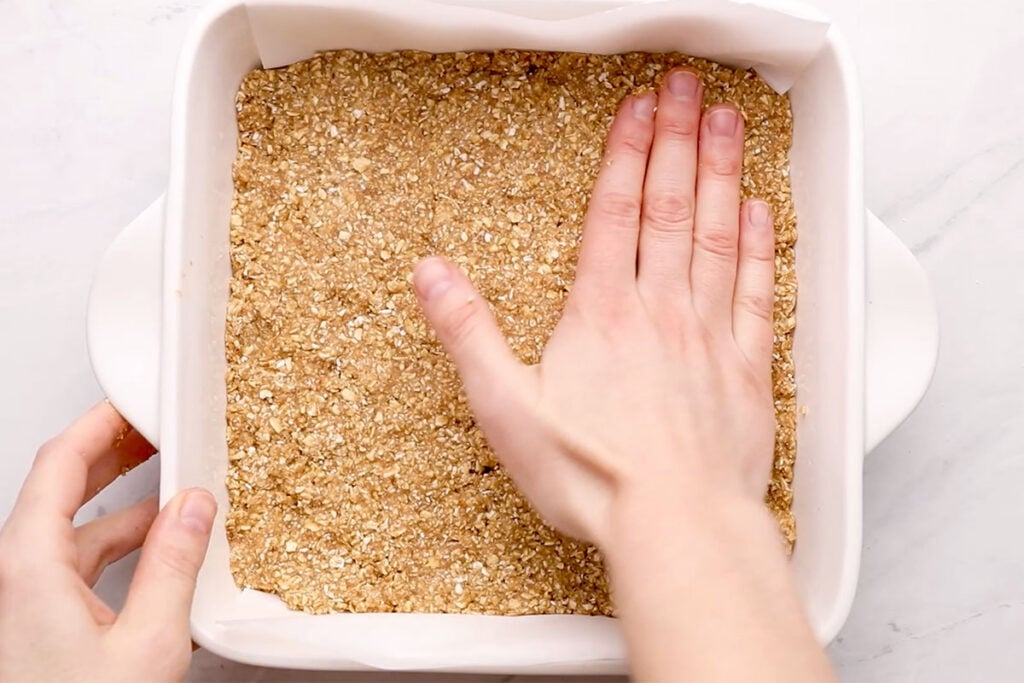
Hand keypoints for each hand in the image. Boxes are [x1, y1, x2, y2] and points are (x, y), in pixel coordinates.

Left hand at [0, 402, 215, 682]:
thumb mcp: (146, 643)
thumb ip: (173, 565)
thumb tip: (195, 506)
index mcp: (29, 565)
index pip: (59, 464)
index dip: (98, 423)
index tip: (133, 399)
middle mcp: (18, 575)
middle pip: (61, 488)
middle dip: (113, 453)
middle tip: (157, 428)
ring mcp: (26, 602)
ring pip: (74, 530)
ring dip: (124, 504)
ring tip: (175, 488)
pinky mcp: (41, 626)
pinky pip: (80, 566)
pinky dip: (121, 547)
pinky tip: (160, 549)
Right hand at [415, 68, 835, 681]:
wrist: (676, 525)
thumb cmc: (593, 476)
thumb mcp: (506, 408)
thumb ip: (469, 333)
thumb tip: (430, 273)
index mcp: (602, 315)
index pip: (615, 213)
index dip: (626, 153)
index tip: (638, 107)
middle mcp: (660, 311)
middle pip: (670, 208)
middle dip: (678, 140)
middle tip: (689, 88)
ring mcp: (709, 336)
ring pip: (716, 235)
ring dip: (722, 173)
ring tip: (728, 122)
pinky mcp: (746, 370)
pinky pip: (755, 292)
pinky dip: (758, 247)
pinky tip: (760, 212)